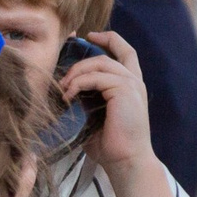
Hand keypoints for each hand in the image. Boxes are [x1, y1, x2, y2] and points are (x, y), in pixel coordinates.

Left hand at [59, 30, 159, 180]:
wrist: (125, 161)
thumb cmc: (109, 143)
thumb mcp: (94, 114)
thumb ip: (87, 97)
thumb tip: (66, 86)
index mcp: (130, 86)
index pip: (125, 51)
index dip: (108, 38)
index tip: (88, 35)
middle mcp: (134, 81)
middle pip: (109, 53)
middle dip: (83, 55)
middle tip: (62, 70)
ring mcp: (132, 85)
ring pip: (99, 63)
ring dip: (76, 73)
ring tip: (63, 89)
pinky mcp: (125, 91)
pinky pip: (96, 77)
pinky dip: (78, 84)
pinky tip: (68, 96)